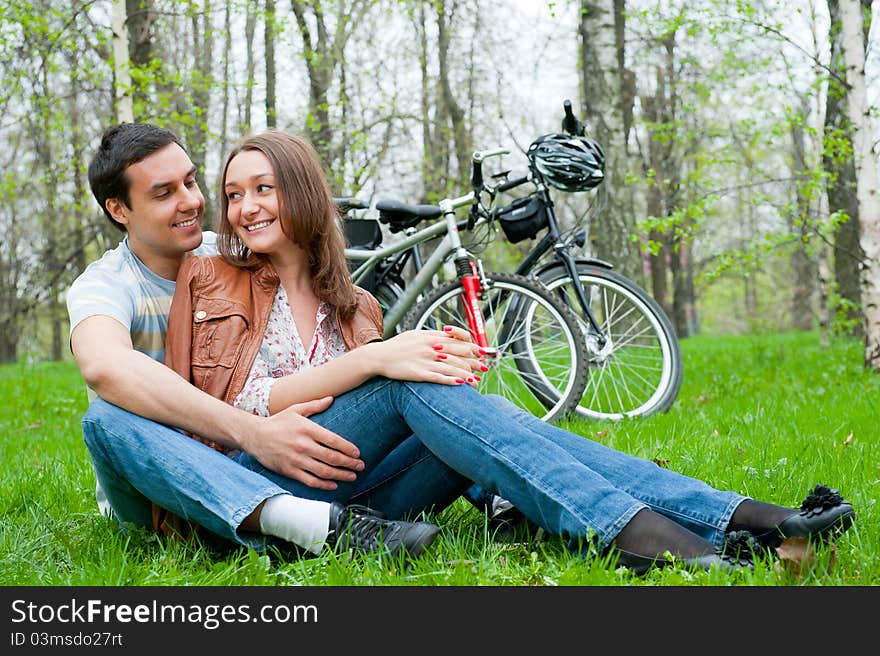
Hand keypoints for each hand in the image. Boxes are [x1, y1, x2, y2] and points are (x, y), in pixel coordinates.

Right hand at [244, 397, 364, 489]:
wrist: (254, 435)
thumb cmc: (277, 422)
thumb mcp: (295, 409)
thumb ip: (314, 405)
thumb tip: (331, 398)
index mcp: (307, 429)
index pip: (333, 440)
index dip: (348, 448)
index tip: (357, 453)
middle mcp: (303, 445)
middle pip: (332, 457)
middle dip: (349, 463)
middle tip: (360, 466)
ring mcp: (296, 459)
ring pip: (323, 471)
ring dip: (341, 475)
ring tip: (352, 476)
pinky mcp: (289, 471)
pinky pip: (310, 481)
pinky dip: (323, 484)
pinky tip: (333, 484)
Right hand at [373, 328, 485, 385]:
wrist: (379, 356)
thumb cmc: (398, 346)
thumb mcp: (416, 334)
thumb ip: (433, 334)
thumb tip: (449, 335)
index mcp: (431, 337)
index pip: (458, 341)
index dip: (472, 348)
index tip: (481, 354)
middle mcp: (430, 348)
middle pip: (458, 354)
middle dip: (474, 362)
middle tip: (484, 369)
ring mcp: (424, 361)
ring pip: (451, 367)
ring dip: (466, 374)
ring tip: (476, 381)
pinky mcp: (418, 373)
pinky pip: (437, 377)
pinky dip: (450, 380)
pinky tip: (460, 384)